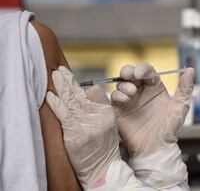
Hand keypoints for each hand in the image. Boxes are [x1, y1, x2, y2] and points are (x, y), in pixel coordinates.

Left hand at [46, 66, 119, 188]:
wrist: (102, 168)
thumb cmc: (104, 147)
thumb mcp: (110, 124)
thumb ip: (101, 106)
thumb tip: (90, 89)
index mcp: (107, 112)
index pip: (92, 92)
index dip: (79, 85)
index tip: (69, 77)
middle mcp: (97, 116)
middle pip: (80, 94)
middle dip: (68, 80)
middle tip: (59, 70)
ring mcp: (86, 124)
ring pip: (71, 101)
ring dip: (61, 87)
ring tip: (54, 75)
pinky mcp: (75, 133)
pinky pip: (64, 115)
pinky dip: (56, 104)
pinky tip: (50, 96)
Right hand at [111, 63, 194, 188]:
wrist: (156, 147)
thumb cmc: (169, 128)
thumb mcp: (180, 107)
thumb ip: (185, 88)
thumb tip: (191, 70)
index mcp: (154, 87)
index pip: (147, 71)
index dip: (143, 69)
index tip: (141, 73)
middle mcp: (140, 91)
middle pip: (130, 73)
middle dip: (128, 70)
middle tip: (131, 75)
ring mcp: (129, 100)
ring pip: (121, 83)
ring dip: (125, 84)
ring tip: (132, 93)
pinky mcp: (119, 110)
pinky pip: (114, 97)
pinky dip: (118, 95)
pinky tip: (126, 100)